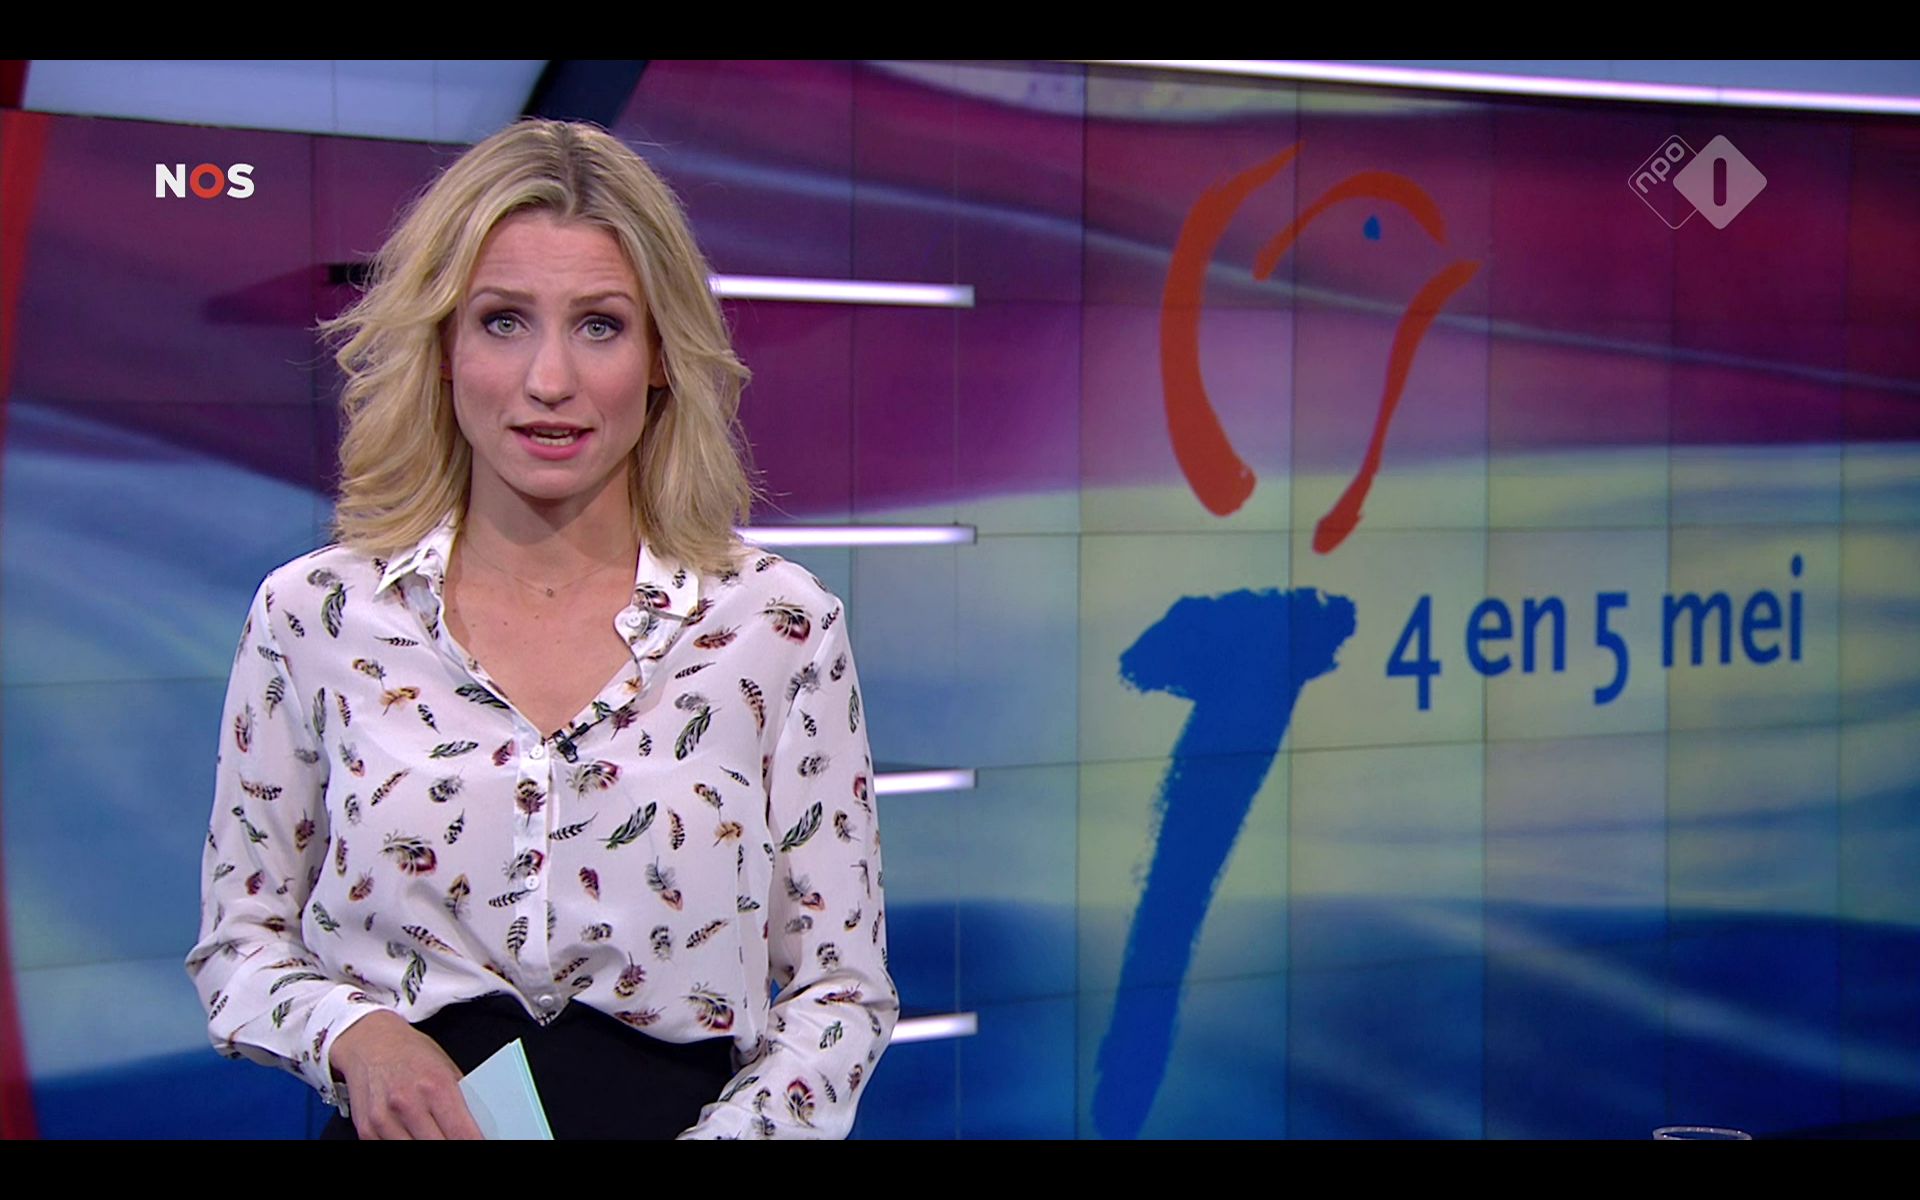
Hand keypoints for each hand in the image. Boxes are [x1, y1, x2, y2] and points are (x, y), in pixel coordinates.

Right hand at [329, 1010, 483, 1139]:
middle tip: (456, 1137)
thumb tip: (478, 1126)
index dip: (474, 1141)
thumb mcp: (445, 1067)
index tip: (479, 1142)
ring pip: (413, 1150)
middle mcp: (408, 1103)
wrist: (370, 1042)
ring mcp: (384, 1119)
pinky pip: (389, 1147)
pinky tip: (412, 1134)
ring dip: (428, 1146)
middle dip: (452, 1144)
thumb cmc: (410, 1053)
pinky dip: (405, 1143)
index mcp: (436, 1086)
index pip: (462, 1133)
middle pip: (439, 1145)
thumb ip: (461, 1098)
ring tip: (435, 1134)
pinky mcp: (367, 1130)